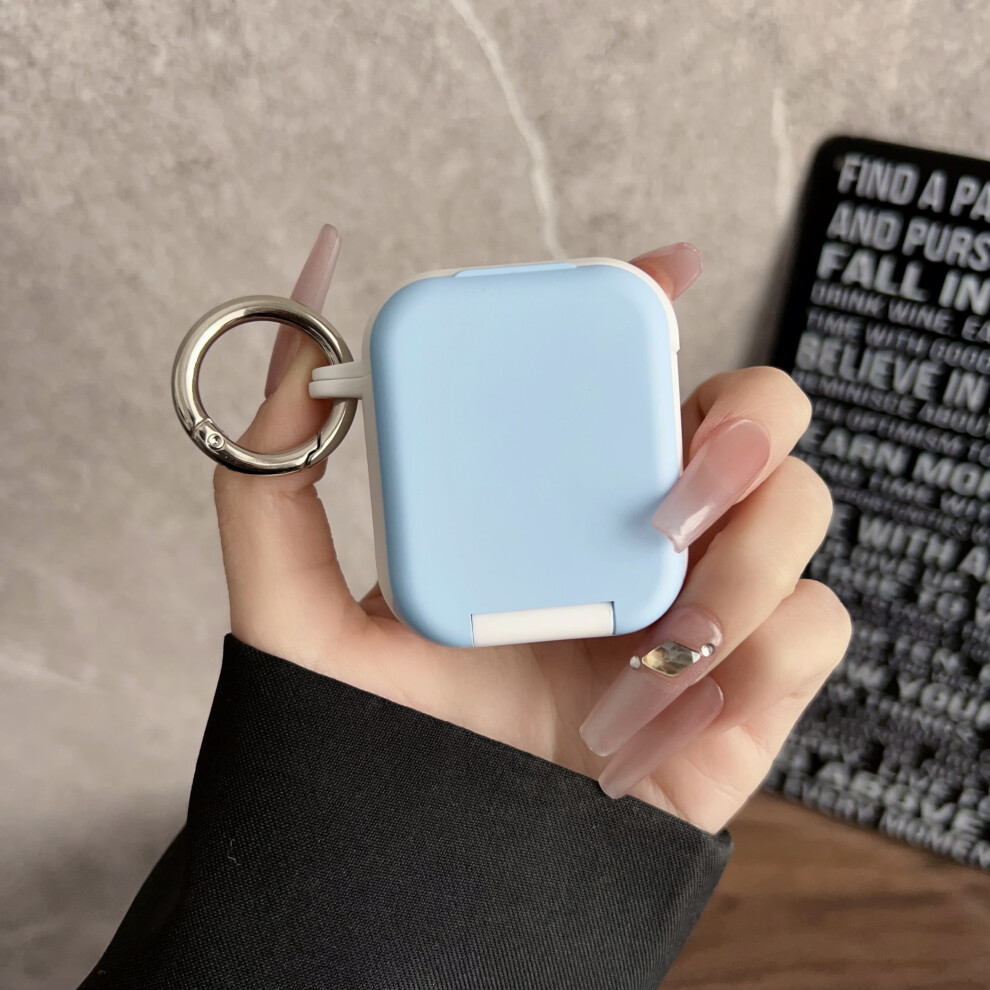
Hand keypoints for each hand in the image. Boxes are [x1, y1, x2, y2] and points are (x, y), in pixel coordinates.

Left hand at [214, 227, 850, 833]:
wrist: (431, 875)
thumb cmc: (376, 742)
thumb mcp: (294, 610)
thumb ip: (270, 481)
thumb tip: (289, 332)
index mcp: (552, 502)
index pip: (628, 378)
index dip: (654, 315)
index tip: (656, 277)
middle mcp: (636, 541)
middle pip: (751, 422)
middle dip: (747, 416)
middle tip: (682, 468)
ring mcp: (700, 612)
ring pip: (801, 514)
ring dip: (752, 550)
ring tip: (667, 626)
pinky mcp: (746, 696)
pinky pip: (814, 631)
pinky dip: (770, 645)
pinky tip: (679, 696)